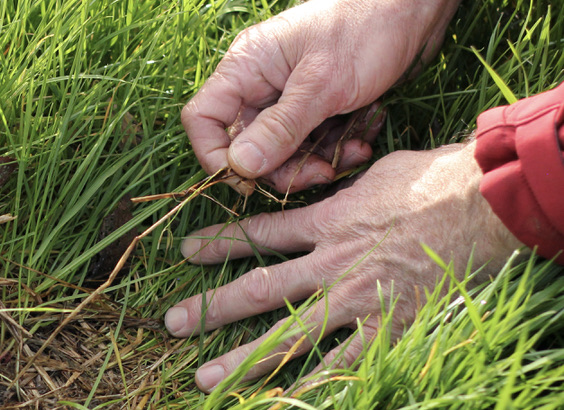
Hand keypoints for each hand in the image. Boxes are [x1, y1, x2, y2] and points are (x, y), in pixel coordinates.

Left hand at [164, 140, 523, 390]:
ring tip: (205, 381)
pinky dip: (311, 390)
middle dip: (211, 308)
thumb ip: (347, 192)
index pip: (260, 233)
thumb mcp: (381, 173)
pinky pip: (343, 368)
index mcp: (328, 222)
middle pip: (259, 290)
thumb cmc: (442, 180)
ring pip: (288, 336)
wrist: (488, 203)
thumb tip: (335, 189)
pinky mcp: (388, 330)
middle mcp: (331, 264)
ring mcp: (357, 300)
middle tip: (171, 324)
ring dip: (243, 360)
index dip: (219, 243)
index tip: (185, 252)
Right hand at [182, 0, 460, 191]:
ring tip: (352, 154)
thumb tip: (238, 167)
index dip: (216, 156)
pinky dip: (335, 149)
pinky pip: (312, 142)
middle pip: (245, 145)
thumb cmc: (368, 27)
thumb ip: (280, 128)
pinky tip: (363, 141)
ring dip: (314, 163)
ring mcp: (289, 96)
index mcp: (247, 67)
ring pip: (281, 151)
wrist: (418, 5)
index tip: (249, 180)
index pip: (204, 120)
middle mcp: (261, 83)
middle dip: (280, 168)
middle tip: (319, 173)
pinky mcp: (318, 106)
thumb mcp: (324, 84)